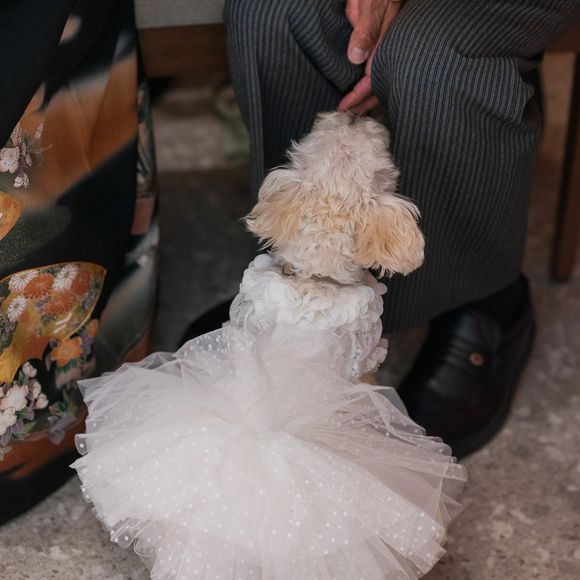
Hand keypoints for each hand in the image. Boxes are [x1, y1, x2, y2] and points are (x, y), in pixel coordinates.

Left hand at [338, 0, 401, 114]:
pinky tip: (366, 85)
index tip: (344, 107)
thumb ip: (366, 28)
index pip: (372, 76)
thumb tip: (357, 57)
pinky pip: (380, 63)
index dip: (358, 95)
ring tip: (357, 107)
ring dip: (369, 93)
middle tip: (349, 115)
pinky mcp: (386, 37)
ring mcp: (388, 42)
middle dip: (364, 101)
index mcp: (387, 40)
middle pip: (379, 82)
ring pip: (381, 74)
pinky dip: (372, 77)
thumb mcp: (372, 1)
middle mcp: (390, 45)